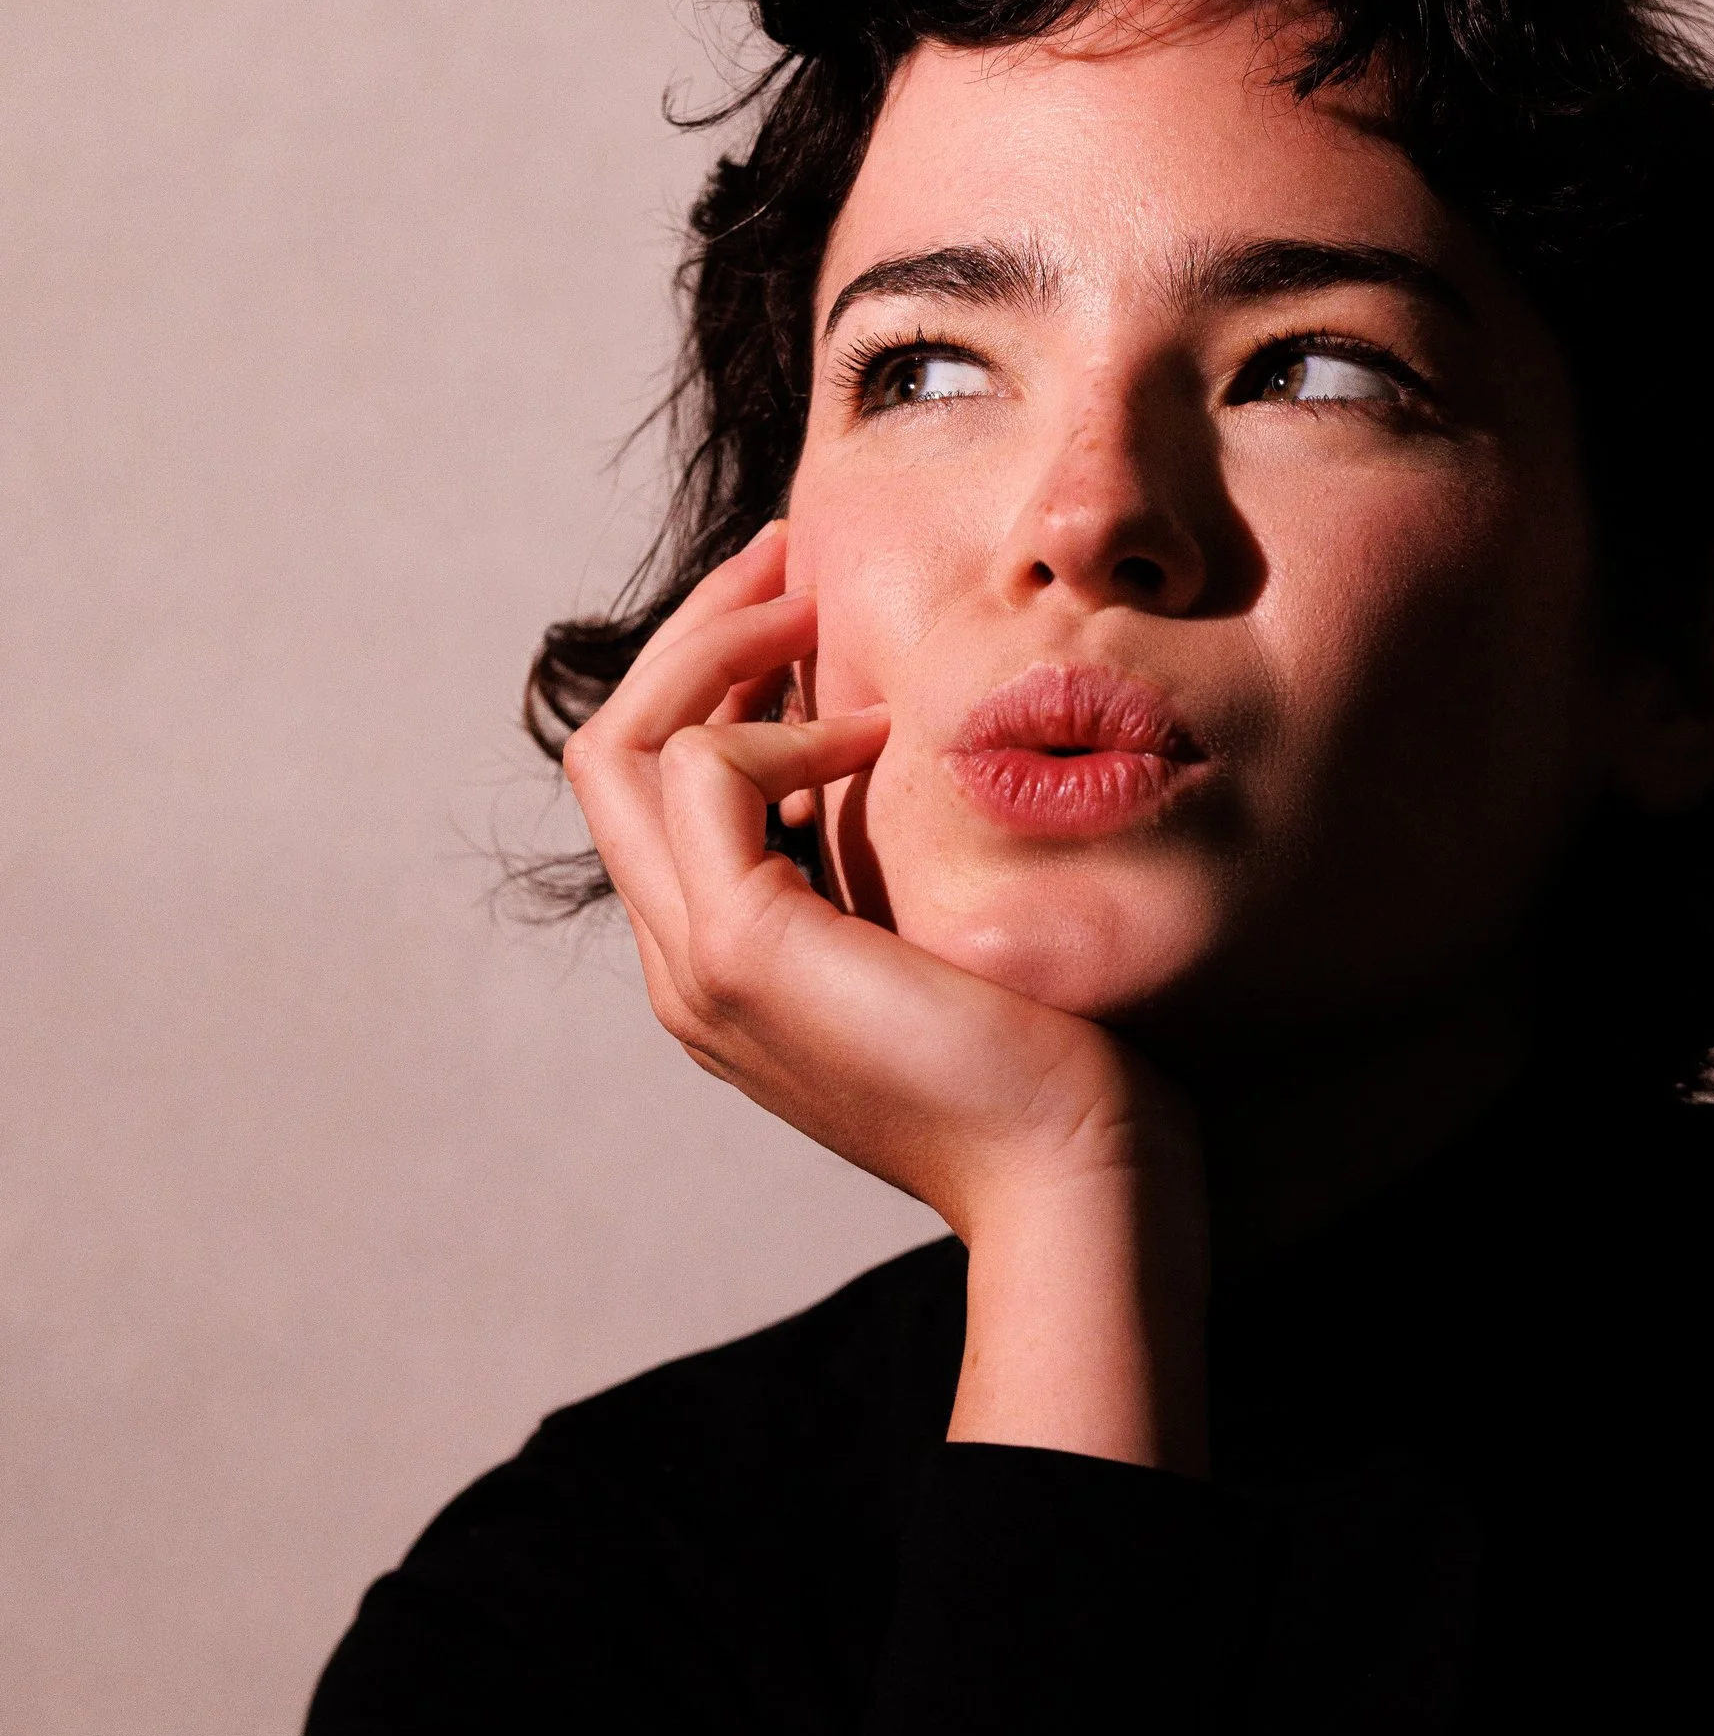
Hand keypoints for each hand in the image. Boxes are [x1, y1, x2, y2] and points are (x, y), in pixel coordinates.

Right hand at [562, 527, 1209, 1470]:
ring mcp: (699, 966)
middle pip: (612, 751)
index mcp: (726, 968)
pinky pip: (708, 770)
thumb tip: (903, 739)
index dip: (715, 674)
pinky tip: (877, 731)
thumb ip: (892, 862)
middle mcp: (686, 970)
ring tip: (819, 602)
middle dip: (696, 632)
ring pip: (627, 745)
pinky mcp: (746, 950)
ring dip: (721, 646)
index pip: (657, 787)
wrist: (1079, 1182)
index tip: (807, 597)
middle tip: (793, 553)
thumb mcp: (948, 936)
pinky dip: (782, 722)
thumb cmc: (1056, 1070)